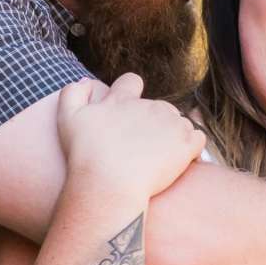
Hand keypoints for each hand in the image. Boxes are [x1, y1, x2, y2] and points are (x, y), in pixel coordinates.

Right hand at [56, 73, 205, 201]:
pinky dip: (192, 150)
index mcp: (122, 100)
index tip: (129, 116)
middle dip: (154, 123)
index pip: (132, 81)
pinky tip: (179, 164)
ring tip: (159, 161)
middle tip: (142, 150)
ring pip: (179, 123)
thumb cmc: (85, 156)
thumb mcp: (67, 119)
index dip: (132, 94)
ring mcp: (170, 124)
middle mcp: (148, 106)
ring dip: (173, 137)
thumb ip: (72, 93)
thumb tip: (84, 80)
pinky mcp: (186, 144)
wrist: (109, 184)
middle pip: (159, 107)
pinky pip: (198, 138)